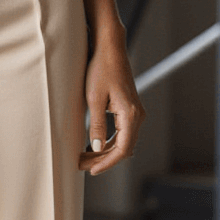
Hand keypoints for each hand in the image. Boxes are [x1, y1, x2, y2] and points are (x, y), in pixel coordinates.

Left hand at [79, 31, 144, 175]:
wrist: (110, 49)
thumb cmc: (101, 69)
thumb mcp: (94, 98)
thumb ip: (96, 125)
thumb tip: (97, 148)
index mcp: (131, 114)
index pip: (122, 149)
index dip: (107, 163)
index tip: (91, 170)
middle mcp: (138, 115)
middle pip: (124, 148)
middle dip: (103, 160)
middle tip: (82, 165)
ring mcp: (135, 113)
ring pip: (123, 142)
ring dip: (106, 152)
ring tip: (85, 158)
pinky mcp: (130, 109)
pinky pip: (123, 133)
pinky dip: (109, 142)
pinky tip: (94, 146)